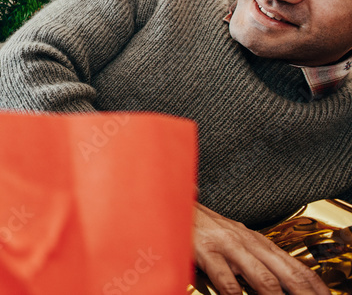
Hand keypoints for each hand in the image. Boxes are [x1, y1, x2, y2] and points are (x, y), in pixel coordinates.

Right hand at [193, 202, 329, 294]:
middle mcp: (248, 242)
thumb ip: (259, 257)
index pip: (296, 266)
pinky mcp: (206, 250)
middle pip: (285, 273)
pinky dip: (235, 291)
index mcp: (258, 241)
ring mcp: (228, 246)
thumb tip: (284, 279)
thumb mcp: (238, 239)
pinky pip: (224, 275)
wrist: (175, 204)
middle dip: (302, 293)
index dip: (314, 284)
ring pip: (261, 275)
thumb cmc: (205, 226)